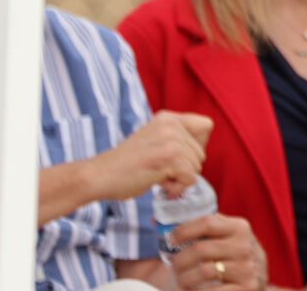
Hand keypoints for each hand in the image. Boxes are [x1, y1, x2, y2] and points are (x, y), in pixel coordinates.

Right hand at [87, 110, 211, 201]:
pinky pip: (190, 179)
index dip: (198, 145)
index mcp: (169, 118)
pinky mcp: (170, 158)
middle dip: (185, 167)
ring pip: (196, 167)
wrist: (99, 175)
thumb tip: (201, 152)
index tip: (180, 156)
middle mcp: (172, 124)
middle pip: (201, 152)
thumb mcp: (154, 139)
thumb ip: (176, 138)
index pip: (206, 126)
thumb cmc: (127, 164)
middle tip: (159, 169)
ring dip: (178, 178)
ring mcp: (172, 140)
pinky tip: (157, 183)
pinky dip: (176, 187)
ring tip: (155, 174)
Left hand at [167, 213, 266, 288]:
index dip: (184, 230)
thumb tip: (157, 220)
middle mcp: (244, 246)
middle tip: (174, 266)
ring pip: (203, 271)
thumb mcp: (229, 236)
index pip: (207, 222)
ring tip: (181, 280)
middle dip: (180, 260)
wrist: (259, 279)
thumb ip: (205, 229)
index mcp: (239, 228)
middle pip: (200, 249)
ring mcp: (246, 269)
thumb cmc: (234, 255)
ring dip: (184, 278)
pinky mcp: (245, 288)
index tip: (171, 240)